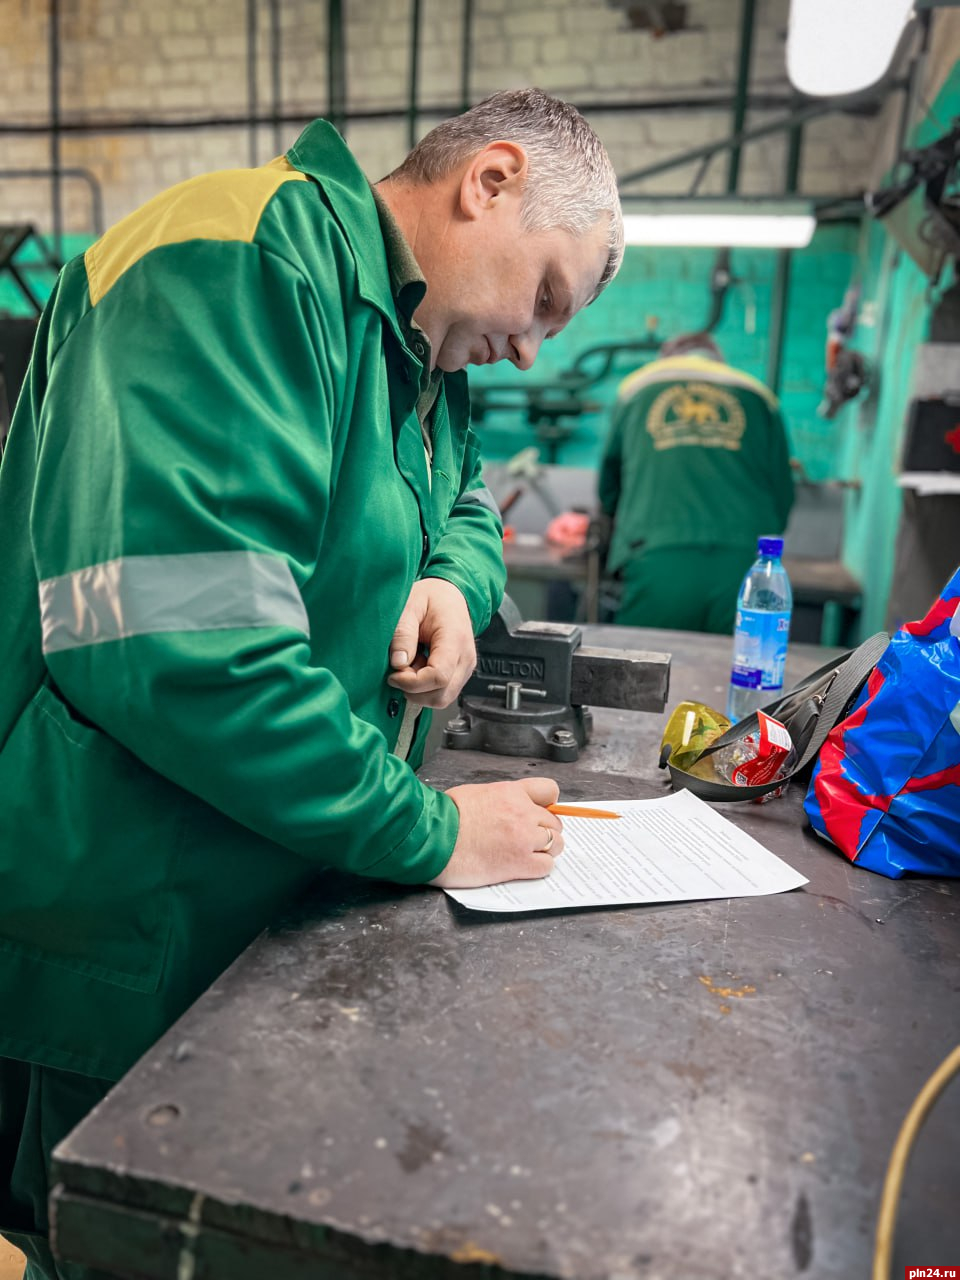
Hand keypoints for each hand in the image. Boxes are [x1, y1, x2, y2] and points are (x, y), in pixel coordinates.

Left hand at [388, 578, 476, 708]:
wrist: (450, 595)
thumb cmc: (432, 598)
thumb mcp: (410, 606)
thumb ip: (403, 633)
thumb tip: (398, 663)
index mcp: (455, 639)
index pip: (438, 677)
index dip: (412, 683)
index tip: (394, 674)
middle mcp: (466, 658)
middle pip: (441, 695)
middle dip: (414, 690)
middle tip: (399, 670)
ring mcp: (466, 668)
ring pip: (442, 699)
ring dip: (419, 690)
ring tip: (411, 665)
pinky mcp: (460, 674)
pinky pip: (442, 693)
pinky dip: (426, 688)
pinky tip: (419, 667)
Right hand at [431, 776, 564, 887]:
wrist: (432, 838)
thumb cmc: (445, 818)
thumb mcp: (476, 794)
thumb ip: (500, 800)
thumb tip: (509, 808)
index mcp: (511, 793)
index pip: (549, 791)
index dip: (547, 804)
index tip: (540, 813)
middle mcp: (522, 813)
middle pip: (554, 822)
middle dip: (543, 831)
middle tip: (527, 839)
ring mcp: (523, 838)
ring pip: (555, 844)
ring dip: (545, 850)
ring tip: (526, 854)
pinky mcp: (519, 863)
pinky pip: (546, 866)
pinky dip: (538, 868)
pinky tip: (521, 867)